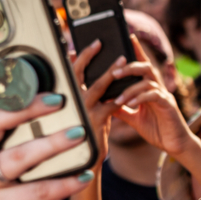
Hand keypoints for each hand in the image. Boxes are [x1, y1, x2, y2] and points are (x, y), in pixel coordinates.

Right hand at [71, 39, 121, 163]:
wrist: (89, 157)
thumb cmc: (91, 130)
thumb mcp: (90, 109)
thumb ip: (93, 93)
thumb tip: (103, 76)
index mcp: (72, 96)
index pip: (72, 70)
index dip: (80, 55)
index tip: (91, 42)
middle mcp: (73, 101)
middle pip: (78, 73)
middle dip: (89, 56)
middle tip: (101, 43)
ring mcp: (83, 110)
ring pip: (96, 87)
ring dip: (110, 73)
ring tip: (122, 61)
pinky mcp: (95, 121)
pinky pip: (110, 105)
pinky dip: (120, 97)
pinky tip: (129, 90)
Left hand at [111, 36, 194, 155]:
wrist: (174, 145)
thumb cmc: (157, 130)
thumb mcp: (134, 118)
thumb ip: (121, 109)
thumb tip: (104, 101)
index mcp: (150, 88)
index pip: (143, 66)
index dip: (137, 50)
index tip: (128, 36)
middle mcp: (158, 88)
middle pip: (146, 67)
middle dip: (129, 67)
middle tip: (114, 72)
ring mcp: (164, 95)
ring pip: (148, 81)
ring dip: (130, 87)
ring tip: (117, 96)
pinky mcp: (168, 105)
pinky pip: (154, 95)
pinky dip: (140, 98)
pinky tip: (129, 104)